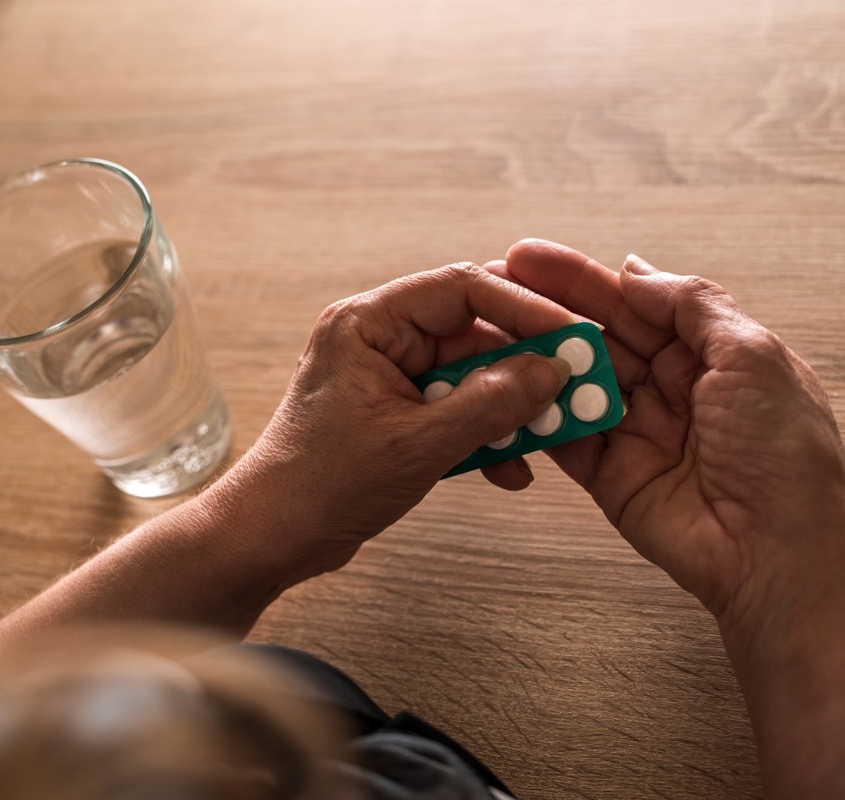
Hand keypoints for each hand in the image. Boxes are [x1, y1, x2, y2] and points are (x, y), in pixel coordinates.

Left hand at [221, 263, 575, 580]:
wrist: (272, 538)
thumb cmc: (320, 484)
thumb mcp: (417, 444)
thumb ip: (490, 405)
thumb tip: (550, 372)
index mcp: (368, 323)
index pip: (461, 288)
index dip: (523, 307)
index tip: (570, 333)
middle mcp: (377, 339)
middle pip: (472, 331)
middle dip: (523, 363)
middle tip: (573, 383)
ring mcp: (387, 377)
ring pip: (470, 375)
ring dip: (509, 406)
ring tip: (547, 432)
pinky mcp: (395, 414)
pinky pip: (455, 409)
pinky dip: (485, 434)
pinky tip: (509, 467)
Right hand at [488, 239, 844, 630]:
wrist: (782, 555)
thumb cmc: (787, 455)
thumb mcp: (752, 357)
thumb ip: (692, 306)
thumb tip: (635, 270)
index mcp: (709, 354)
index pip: (635, 303)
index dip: (582, 278)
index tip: (529, 255)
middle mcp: (671, 389)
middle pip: (597, 337)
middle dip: (546, 308)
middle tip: (491, 281)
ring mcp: (637, 433)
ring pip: (573, 383)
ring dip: (534, 357)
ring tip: (486, 332)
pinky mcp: (610, 477)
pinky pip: (564, 438)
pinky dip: (534, 415)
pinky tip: (503, 388)